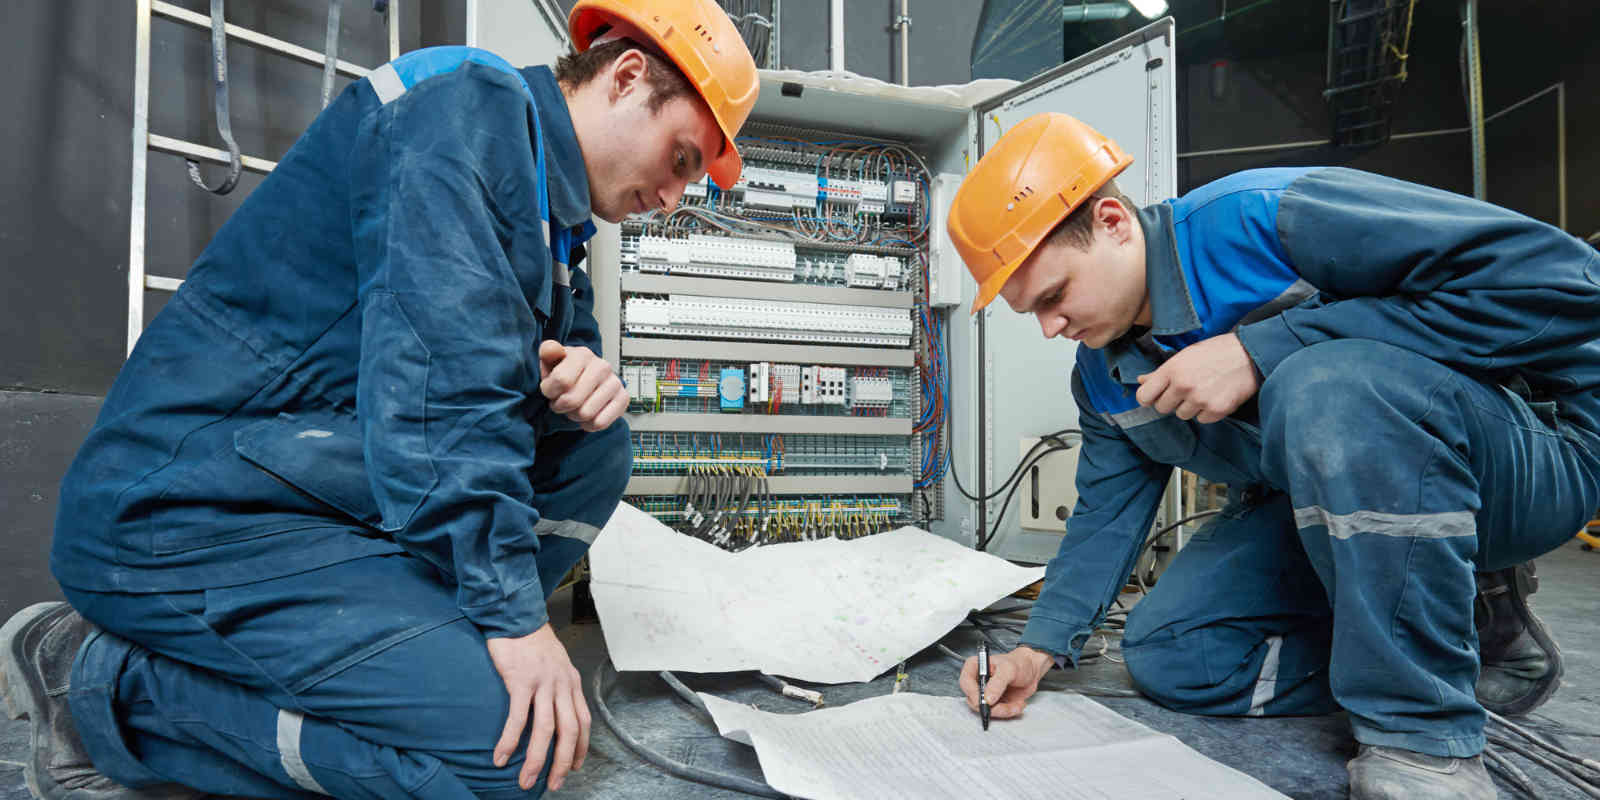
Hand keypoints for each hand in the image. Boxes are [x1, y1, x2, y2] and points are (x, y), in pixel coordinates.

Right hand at [485, 624, 589, 790]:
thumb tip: (555, 710)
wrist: (516, 616)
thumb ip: (558, 687)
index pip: (583, 721)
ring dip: (536, 759)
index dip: (581, 748)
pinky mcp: (521, 680)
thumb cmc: (532, 642)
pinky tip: (500, 757)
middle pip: (569, 731)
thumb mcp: (556, 664)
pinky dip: (509, 740)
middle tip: (553, 784)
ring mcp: (543, 682)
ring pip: (545, 729)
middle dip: (563, 762)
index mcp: (571, 683)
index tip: (575, 767)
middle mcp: (562, 684)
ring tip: (525, 780)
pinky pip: (517, 717)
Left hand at [538, 342, 627, 431]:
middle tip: (561, 402)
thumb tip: (551, 349)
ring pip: (585, 414)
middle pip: (572, 400)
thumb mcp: (552, 360)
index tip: (551, 389)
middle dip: (560, 406)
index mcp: (583, 354)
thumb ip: (548, 351)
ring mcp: (615, 383)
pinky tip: (587, 415)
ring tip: (574, 407)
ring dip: (574, 416)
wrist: (586, 381)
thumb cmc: (566, 373)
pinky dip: (589, 424)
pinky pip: (600, 422)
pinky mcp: (623, 399)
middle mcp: (602, 366)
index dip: (549, 391)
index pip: (561, 380)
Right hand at [959, 645, 1054, 719]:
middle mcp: (977, 681)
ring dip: (1004, 710)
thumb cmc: (1019, 663)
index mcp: (976, 667)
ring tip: (1017, 703)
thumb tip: (987, 699)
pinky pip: (997, 714)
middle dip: (991, 707)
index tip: (985, 701)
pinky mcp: (994, 703)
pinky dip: (1009, 712)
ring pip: (986, 710)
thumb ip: (997, 683)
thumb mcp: (1009, 669)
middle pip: (973, 700)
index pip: (965, 682)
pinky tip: (1018, 704)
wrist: (1032, 670)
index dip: (972, 693)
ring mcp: (986, 694)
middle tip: (1005, 706)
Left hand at [1135, 333, 1260, 423]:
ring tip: (1204, 389)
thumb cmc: (1216, 352)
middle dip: (1171, 401)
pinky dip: (1207, 412)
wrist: (1250, 354)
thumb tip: (1141, 380)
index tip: (1156, 395)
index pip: (1144, 396)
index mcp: (1172, 369)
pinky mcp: (1216, 410)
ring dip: (1190, 406)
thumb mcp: (1185, 355)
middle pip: (1162, 408)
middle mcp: (1183, 385)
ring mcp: (1200, 399)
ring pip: (1182, 415)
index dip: (1149, 397)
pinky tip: (1215, 396)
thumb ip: (1162, 371)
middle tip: (1186, 389)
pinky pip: (1201, 420)